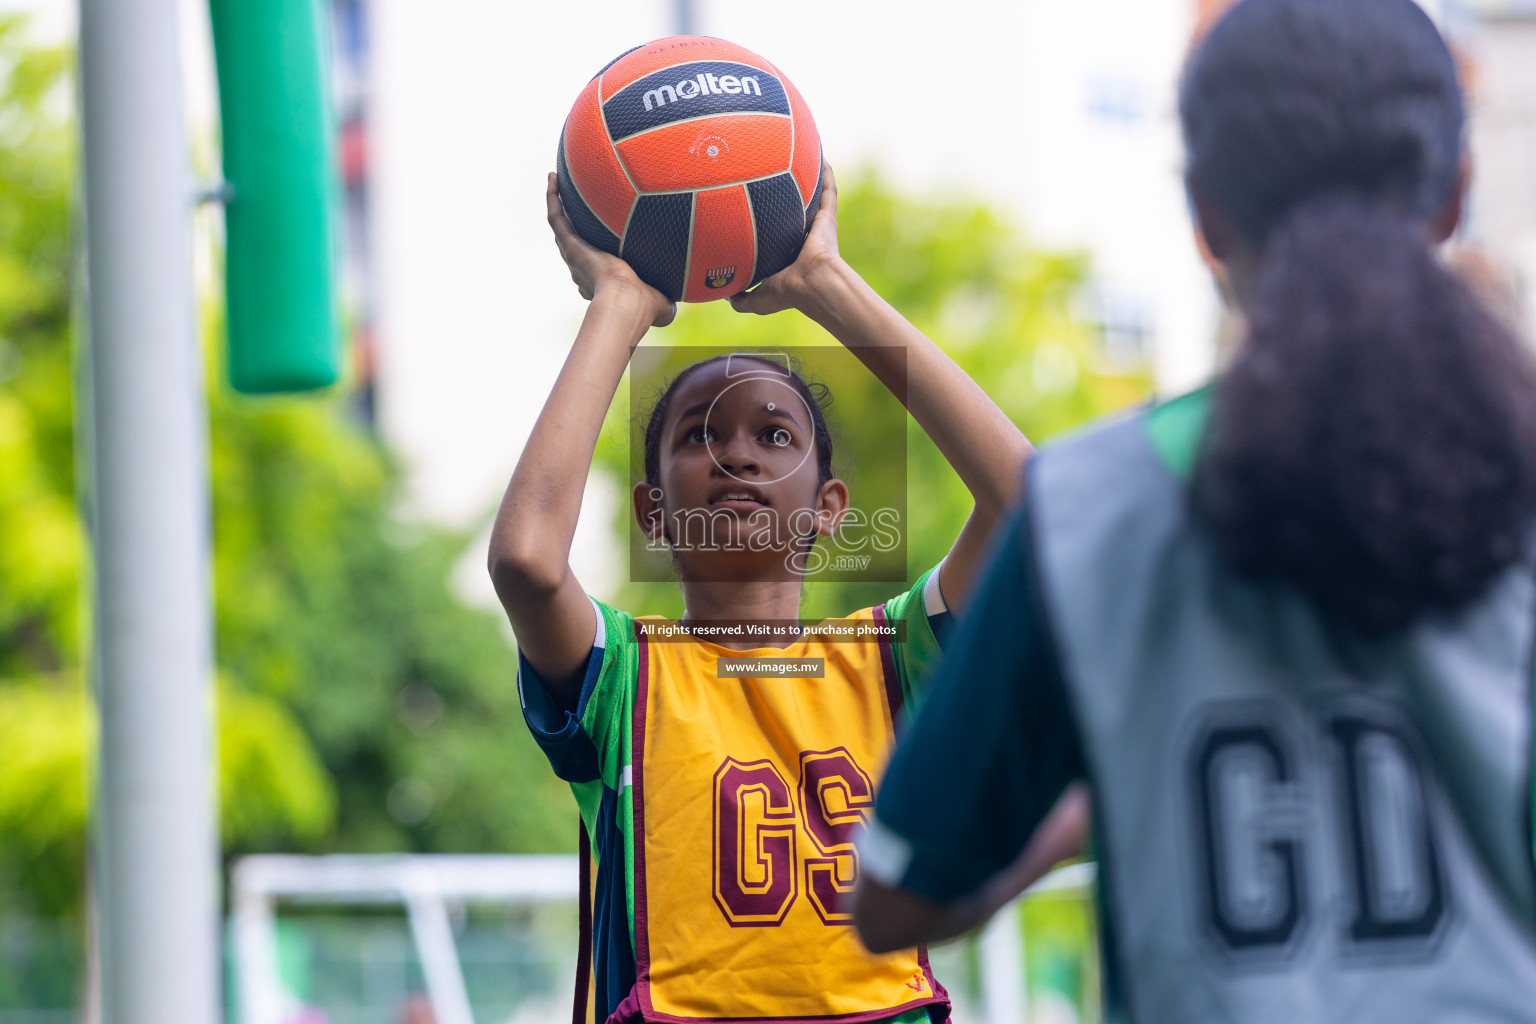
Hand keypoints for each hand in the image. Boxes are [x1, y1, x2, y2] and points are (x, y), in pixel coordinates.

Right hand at [546, 173, 674, 326]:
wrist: (628, 303)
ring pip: (560, 227)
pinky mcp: (570, 245)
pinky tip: (554, 176)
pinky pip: (556, 216)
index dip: (596, 257)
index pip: (595, 269)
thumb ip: (667, 298)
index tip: (603, 244)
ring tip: (556, 182)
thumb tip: (679, 301)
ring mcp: (574, 257)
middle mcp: (583, 271)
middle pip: (574, 245)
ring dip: (557, 204)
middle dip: (572, 227)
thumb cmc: (646, 307)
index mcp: (602, 284)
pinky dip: (553, 196)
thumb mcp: (662, 302)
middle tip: (572, 207)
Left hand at [729, 162, 842, 316]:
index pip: (777, 235)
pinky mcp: (828, 218)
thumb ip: (739, 298)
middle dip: (786, 195)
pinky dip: (827, 174)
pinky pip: (829, 190)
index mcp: (788, 254)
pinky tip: (819, 155)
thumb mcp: (756, 299)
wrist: (811, 285)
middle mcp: (803, 238)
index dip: (768, 222)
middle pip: (794, 211)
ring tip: (800, 157)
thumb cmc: (786, 293)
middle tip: (771, 174)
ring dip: (810, 178)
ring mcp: (817, 226)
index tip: (753, 206)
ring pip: (813, 197)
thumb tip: (721, 294)